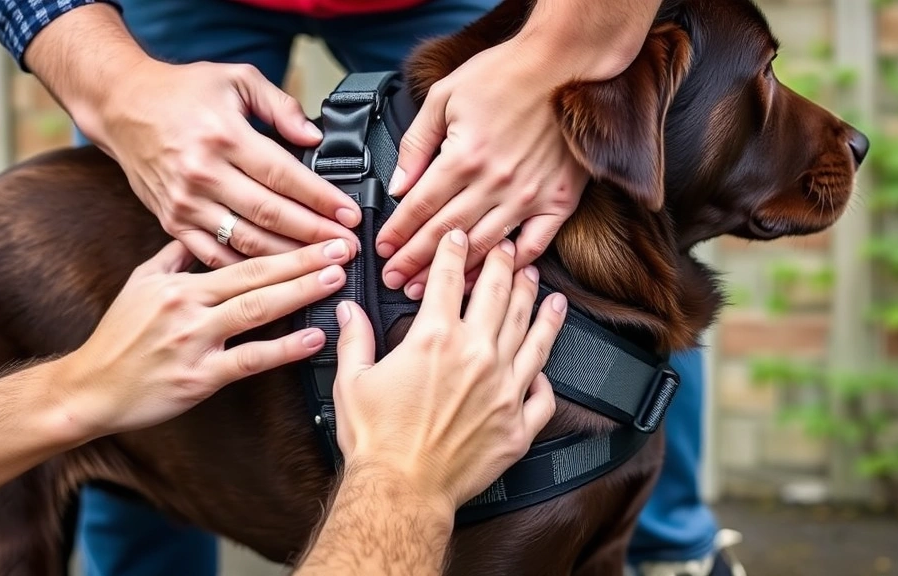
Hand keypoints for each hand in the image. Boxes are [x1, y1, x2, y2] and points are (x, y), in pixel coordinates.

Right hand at [60, 237, 354, 437]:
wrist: (89, 388)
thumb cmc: (117, 339)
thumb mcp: (141, 283)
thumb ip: (175, 257)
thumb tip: (202, 233)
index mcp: (180, 281)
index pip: (243, 254)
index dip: (285, 243)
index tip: (318, 234)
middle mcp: (189, 306)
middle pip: (256, 275)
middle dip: (305, 260)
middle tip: (342, 248)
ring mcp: (194, 341)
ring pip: (256, 310)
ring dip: (300, 293)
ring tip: (335, 281)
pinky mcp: (198, 377)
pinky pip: (249, 359)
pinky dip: (284, 349)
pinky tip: (313, 339)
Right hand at [85, 59, 361, 267]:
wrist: (121, 106)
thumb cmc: (180, 92)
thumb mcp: (235, 78)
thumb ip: (279, 105)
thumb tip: (314, 136)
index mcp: (222, 136)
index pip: (284, 175)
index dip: (321, 199)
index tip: (350, 215)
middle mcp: (202, 173)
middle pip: (270, 214)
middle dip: (315, 235)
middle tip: (348, 248)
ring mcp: (185, 203)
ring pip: (247, 241)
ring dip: (289, 258)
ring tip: (323, 265)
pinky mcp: (172, 222)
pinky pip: (215, 255)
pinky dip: (248, 269)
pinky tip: (278, 275)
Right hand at [332, 230, 564, 510]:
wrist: (402, 491)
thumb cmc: (375, 441)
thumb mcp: (352, 381)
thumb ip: (355, 339)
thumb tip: (349, 310)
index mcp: (435, 339)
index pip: (448, 278)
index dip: (454, 250)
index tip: (459, 237)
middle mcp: (477, 356)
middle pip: (499, 296)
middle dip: (504, 265)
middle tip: (510, 248)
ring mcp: (504, 389)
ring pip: (531, 335)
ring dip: (537, 305)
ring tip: (544, 287)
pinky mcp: (518, 424)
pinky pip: (543, 394)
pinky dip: (546, 376)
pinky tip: (547, 363)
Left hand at [375, 38, 590, 298]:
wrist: (564, 63)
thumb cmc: (506, 74)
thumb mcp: (445, 96)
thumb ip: (418, 143)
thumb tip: (399, 184)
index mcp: (464, 156)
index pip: (420, 208)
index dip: (398, 234)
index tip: (383, 251)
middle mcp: (495, 182)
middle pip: (446, 235)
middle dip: (414, 262)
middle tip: (395, 281)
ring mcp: (529, 196)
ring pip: (483, 248)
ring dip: (454, 275)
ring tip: (430, 290)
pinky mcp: (559, 201)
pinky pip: (533, 246)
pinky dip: (511, 266)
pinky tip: (492, 278)